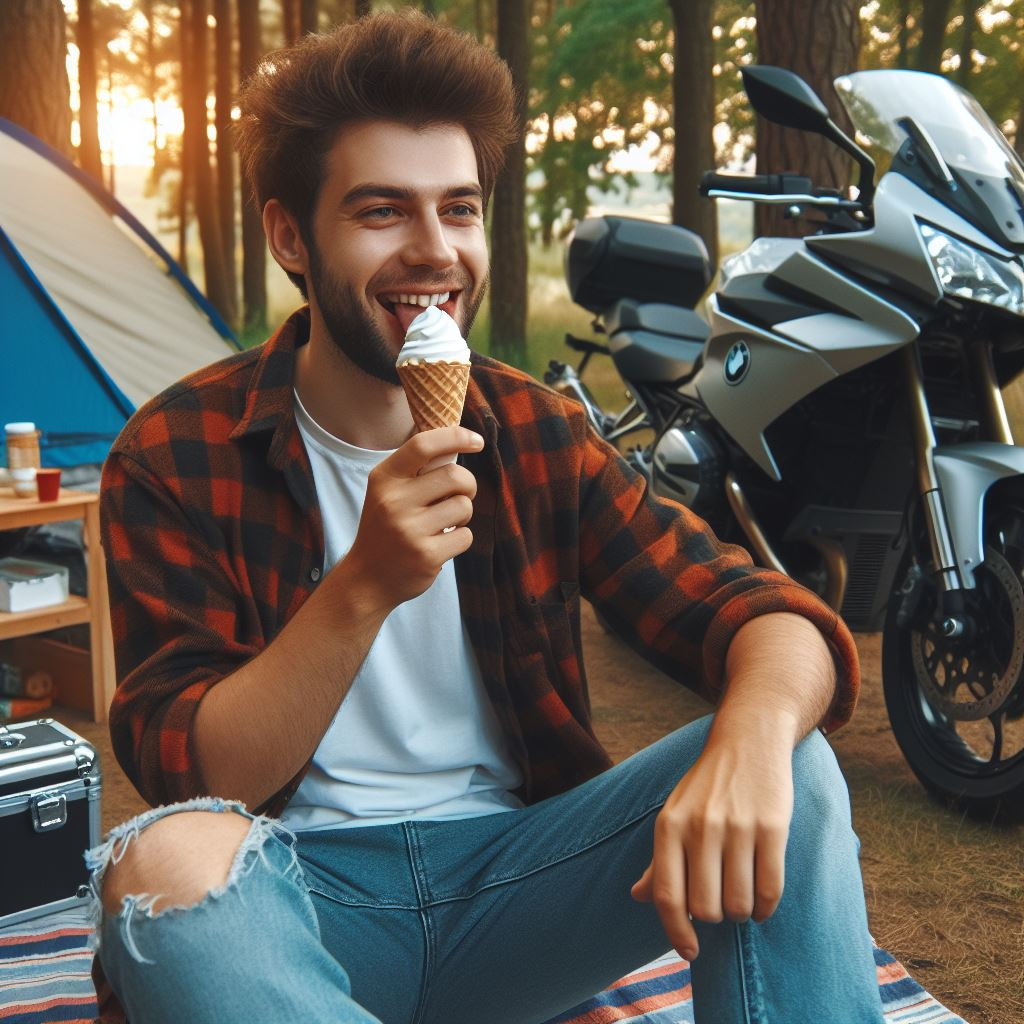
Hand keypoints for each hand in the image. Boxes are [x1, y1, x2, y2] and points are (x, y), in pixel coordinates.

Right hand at [343, 426, 483, 611]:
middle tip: (460, 495)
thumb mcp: (388, 492)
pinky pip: (465, 535)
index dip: (455, 437)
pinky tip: (441, 543)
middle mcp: (394, 501)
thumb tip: (461, 444)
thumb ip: (417, 471)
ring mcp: (409, 530)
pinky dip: (460, 538)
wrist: (367, 578)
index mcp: (384, 479)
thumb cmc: (386, 527)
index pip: (423, 445)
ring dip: (462, 514)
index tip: (476, 440)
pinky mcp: (426, 555)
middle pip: (455, 476)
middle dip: (468, 484)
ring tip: (444, 523)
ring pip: (463, 506)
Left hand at [630, 716, 794, 961]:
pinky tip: (762, 901)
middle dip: (715, 917)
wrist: (748, 741)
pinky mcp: (772, 827)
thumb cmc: (706, 786)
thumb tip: (637, 898)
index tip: (689, 952)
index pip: (667, 896)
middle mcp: (700, 827)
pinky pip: (771, 889)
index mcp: (669, 826)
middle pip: (706, 908)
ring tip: (742, 898)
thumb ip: (659, 860)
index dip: (676, 933)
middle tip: (721, 903)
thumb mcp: (674, 814)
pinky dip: (766, 907)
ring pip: (739, 905)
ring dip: (742, 913)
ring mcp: (737, 827)